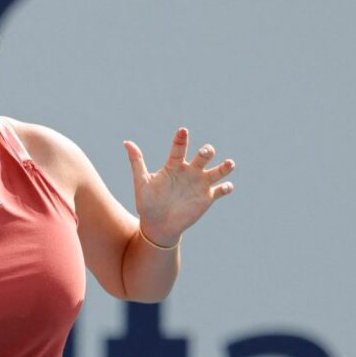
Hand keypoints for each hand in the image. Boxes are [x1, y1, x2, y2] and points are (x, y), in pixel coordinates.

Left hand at [125, 128, 235, 245]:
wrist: (157, 225)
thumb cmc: (147, 203)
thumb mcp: (141, 182)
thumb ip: (137, 162)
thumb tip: (127, 142)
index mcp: (174, 166)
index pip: (179, 148)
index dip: (181, 139)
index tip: (183, 131)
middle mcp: (189, 171)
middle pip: (203, 156)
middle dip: (206, 152)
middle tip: (204, 153)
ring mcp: (200, 184)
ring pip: (217, 171)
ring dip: (224, 167)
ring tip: (229, 164)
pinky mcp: (207, 198)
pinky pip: (221, 190)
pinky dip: (226, 188)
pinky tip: (226, 186)